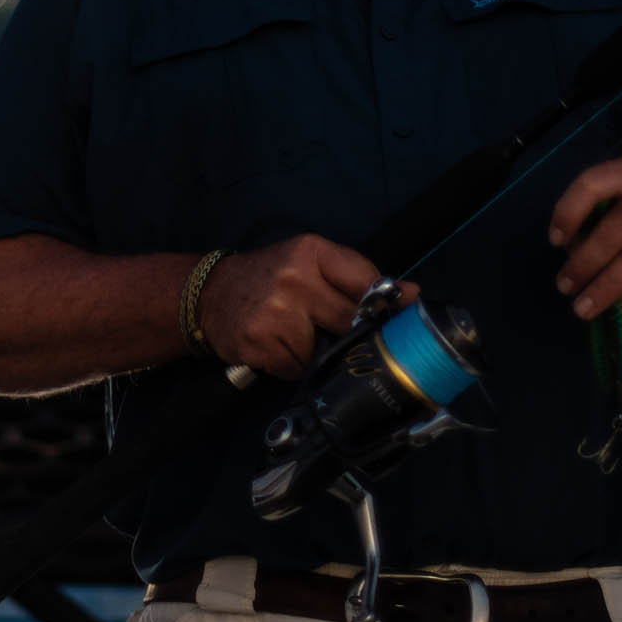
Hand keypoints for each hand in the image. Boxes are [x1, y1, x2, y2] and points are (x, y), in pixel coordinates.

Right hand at [200, 234, 418, 377]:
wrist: (210, 294)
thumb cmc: (269, 276)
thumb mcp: (309, 261)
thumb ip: (356, 276)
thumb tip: (411, 295)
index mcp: (312, 252)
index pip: (365, 280)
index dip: (385, 303)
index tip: (398, 315)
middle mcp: (294, 279)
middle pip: (349, 320)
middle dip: (351, 332)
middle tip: (339, 330)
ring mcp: (274, 313)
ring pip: (323, 351)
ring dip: (317, 352)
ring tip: (296, 334)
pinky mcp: (259, 344)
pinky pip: (296, 368)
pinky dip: (292, 365)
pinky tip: (278, 347)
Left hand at [548, 157, 621, 320]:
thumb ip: (599, 209)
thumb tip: (569, 251)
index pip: (591, 185)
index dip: (568, 213)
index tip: (555, 240)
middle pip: (611, 235)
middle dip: (583, 265)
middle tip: (564, 286)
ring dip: (602, 291)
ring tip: (581, 308)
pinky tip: (616, 307)